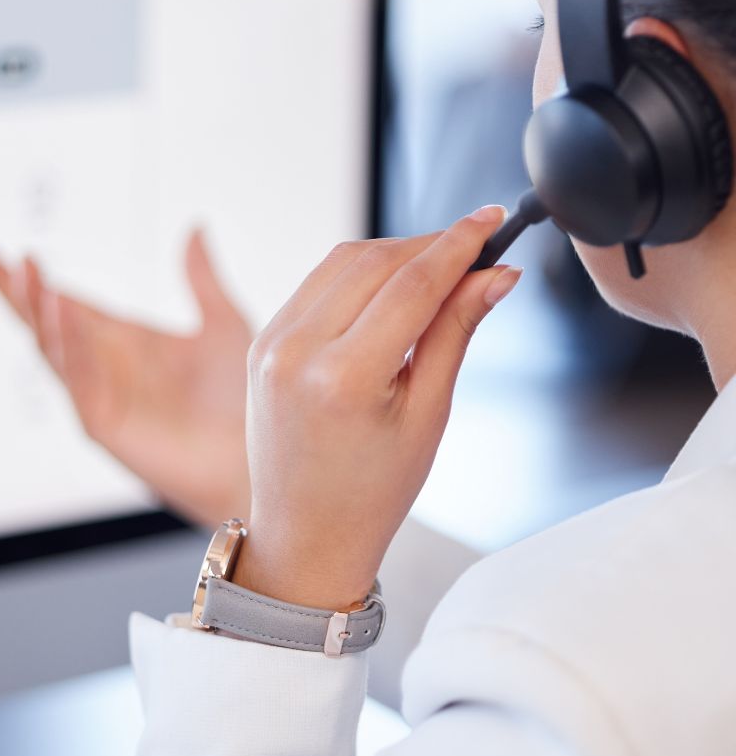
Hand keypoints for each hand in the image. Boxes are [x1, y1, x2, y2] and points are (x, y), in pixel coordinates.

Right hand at [0, 230, 252, 525]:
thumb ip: (202, 278)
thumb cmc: (241, 399)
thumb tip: (196, 224)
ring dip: (37, 308)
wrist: (257, 456)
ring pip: (50, 347)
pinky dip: (69, 346)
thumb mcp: (223, 323)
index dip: (16, 272)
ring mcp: (98, 395)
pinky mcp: (105, 425)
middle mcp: (100, 364)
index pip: (58, 297)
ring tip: (28, 268)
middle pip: (39, 319)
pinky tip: (65, 311)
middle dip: (11, 285)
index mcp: (120, 339)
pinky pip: (78, 381)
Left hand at [234, 206, 521, 609]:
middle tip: (475, 248)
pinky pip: (316, 283)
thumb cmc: (371, 492)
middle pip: (375, 261)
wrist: (307, 534)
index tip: (491, 221)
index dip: (459, 245)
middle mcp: (297, 352)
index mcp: (343, 378)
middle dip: (430, 245)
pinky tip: (390, 285)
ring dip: (394, 253)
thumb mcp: (428, 415)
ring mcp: (271, 344)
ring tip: (439, 268)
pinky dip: (358, 273)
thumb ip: (455, 333)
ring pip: (342, 262)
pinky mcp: (261, 342)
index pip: (412, 284)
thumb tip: (494, 277)